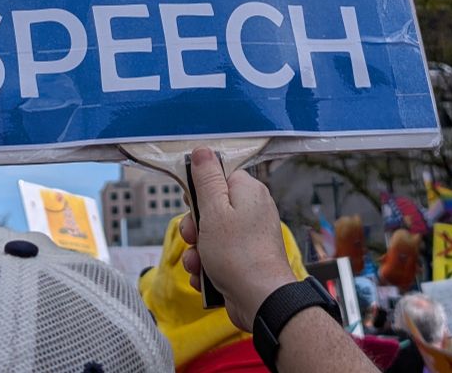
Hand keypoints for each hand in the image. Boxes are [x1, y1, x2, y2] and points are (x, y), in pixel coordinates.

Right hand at [179, 147, 295, 330]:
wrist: (262, 301)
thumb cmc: (237, 254)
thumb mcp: (213, 210)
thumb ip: (206, 179)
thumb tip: (203, 150)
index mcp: (248, 191)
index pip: (219, 175)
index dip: (200, 189)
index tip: (190, 203)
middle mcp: (253, 210)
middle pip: (212, 206)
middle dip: (195, 225)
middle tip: (192, 236)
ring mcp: (250, 236)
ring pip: (212, 234)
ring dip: (197, 249)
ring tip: (197, 263)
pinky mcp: (246, 259)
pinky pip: (220, 254)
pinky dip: (208, 265)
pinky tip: (204, 276)